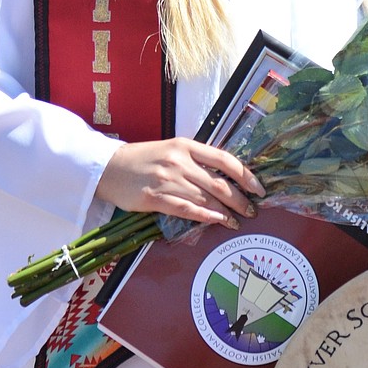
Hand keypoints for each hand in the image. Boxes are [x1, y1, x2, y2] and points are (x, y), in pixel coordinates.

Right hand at [95, 138, 264, 230]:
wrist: (108, 167)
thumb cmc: (142, 159)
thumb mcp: (171, 149)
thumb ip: (196, 160)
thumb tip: (225, 178)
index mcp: (185, 146)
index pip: (224, 160)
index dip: (246, 176)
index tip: (258, 189)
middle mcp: (179, 161)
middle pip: (220, 184)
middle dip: (240, 200)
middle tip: (251, 211)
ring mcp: (168, 180)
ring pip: (206, 199)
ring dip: (226, 213)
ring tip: (236, 221)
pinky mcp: (156, 198)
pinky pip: (188, 210)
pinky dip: (206, 217)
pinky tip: (217, 221)